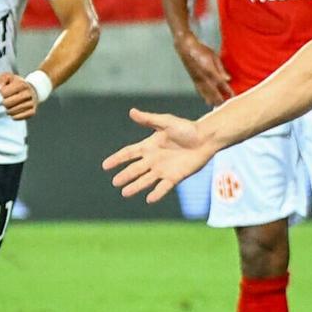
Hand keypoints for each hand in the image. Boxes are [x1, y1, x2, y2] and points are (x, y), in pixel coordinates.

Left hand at [0, 71, 40, 119]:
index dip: (0, 94)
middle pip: (7, 103)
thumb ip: (1, 80)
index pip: (4, 93)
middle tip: (4, 102)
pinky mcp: (32, 112)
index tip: (2, 93)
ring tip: (8, 107)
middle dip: (3, 103)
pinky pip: (18, 117)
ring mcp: (31, 103)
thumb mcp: (8, 77)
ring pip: (12, 111)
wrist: (32, 90)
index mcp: (21, 84)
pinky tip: (13, 112)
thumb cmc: (16, 84)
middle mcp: (28, 94)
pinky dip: (13, 116)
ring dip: (7, 110)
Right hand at [103, 107, 217, 202]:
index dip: (117, 159)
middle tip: (115, 182)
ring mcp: (164, 169)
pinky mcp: (175, 177)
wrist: (206, 138)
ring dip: (136, 186)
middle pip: (135, 169)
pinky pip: (163, 187)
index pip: (129, 153)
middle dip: (125, 176)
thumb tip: (132, 112)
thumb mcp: (166, 122)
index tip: (105, 165)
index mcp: (149, 146)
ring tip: (125, 193)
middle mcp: (154, 159)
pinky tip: (149, 199)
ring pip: (146, 180)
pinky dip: (156, 193)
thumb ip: (149, 119)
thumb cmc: (187, 128)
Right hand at [173, 33, 231, 104]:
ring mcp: (197, 80)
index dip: (227, 91)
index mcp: (209, 71)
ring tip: (218, 106)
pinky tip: (207, 100)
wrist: (186, 48)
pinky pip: (200, 91)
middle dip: (220, 99)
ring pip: (205, 94)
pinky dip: (204, 96)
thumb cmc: (201, 50)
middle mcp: (203, 78)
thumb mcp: (214, 56)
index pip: (221, 84)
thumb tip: (228, 79)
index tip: (233, 96)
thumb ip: (220, 69)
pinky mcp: (193, 80)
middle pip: (213, 92)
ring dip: (212, 100)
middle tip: (227, 105)